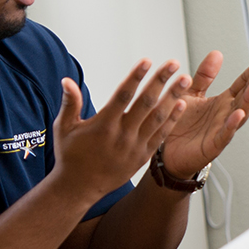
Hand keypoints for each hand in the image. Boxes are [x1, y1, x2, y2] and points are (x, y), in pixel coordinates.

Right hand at [51, 60, 186, 198]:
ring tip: (185, 80)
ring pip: (157, 118)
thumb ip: (70, 103)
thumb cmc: (70, 156)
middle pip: (145, 103)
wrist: (79, 188)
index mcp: (103, 125)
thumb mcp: (64, 128)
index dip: (135, 77)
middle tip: (174, 63)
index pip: (122, 95)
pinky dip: (171, 120)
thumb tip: (67, 80)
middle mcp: (122, 135)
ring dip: (173, 97)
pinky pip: (160, 136)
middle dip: (160, 81)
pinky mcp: (142, 156)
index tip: (146, 60)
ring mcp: (134, 146)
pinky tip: (181, 104)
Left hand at [159, 49, 248, 179]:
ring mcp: (223, 128)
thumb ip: (204, 76)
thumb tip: (217, 54)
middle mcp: (227, 113)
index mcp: (223, 100)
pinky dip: (233, 125)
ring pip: (242, 113)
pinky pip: (225, 134)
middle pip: (246, 94)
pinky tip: (238, 114)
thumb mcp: (191, 93)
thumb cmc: (181, 124)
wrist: (167, 152)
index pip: (244, 81)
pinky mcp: (213, 144)